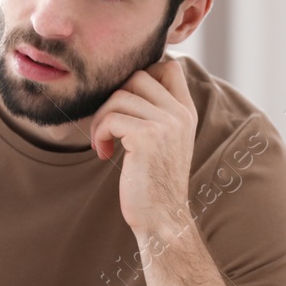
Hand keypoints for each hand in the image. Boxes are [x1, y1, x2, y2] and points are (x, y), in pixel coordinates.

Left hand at [89, 57, 197, 236]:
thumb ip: (156, 113)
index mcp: (186, 112)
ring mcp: (166, 124)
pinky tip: (104, 152)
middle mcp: (180, 114)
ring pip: (119, 96)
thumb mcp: (164, 142)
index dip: (142, 73)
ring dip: (101, 119)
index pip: (170, 66)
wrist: (163, 220)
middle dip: (113, 97)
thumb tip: (124, 83)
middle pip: (137, 75)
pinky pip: (111, 118)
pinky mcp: (147, 137)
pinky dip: (99, 133)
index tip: (126, 102)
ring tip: (103, 142)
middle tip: (108, 126)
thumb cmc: (155, 183)